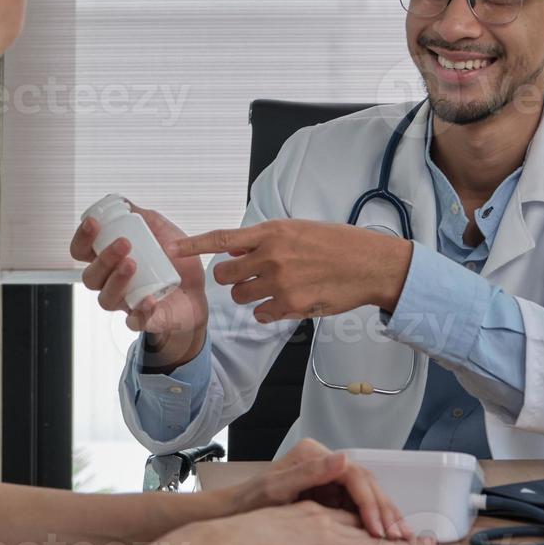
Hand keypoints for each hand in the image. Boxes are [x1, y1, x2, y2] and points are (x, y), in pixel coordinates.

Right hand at [70, 201, 208, 367]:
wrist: (198, 290)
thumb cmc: (173, 259)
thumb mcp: (161, 231)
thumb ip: (141, 216)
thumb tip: (120, 200)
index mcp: (109, 259)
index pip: (82, 251)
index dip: (82, 238)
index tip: (94, 222)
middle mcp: (111, 282)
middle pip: (90, 277)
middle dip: (104, 259)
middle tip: (124, 243)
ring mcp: (125, 303)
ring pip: (106, 299)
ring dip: (116, 281)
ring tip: (132, 264)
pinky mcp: (144, 320)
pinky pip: (134, 322)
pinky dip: (140, 311)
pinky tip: (150, 300)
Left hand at [172, 219, 414, 321]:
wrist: (370, 264)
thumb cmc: (338, 244)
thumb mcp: (299, 230)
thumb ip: (267, 239)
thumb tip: (238, 247)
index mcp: (272, 231)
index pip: (223, 238)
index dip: (194, 245)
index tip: (173, 250)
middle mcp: (271, 255)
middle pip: (226, 274)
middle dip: (233, 278)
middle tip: (250, 277)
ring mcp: (279, 281)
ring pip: (241, 296)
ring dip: (251, 295)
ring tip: (275, 288)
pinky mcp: (290, 305)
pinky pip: (262, 314)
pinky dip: (269, 312)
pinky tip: (288, 302)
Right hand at [198, 502, 441, 544]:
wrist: (231, 542)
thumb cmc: (240, 538)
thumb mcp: (270, 522)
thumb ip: (293, 521)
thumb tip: (303, 535)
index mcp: (311, 509)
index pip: (352, 512)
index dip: (376, 519)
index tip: (392, 531)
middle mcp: (326, 516)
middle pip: (372, 520)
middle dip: (400, 530)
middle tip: (425, 543)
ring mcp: (332, 534)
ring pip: (380, 538)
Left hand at [222, 438, 411, 539]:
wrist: (233, 515)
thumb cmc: (250, 503)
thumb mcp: (277, 488)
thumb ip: (311, 473)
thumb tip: (343, 458)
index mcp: (313, 455)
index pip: (353, 474)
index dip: (370, 502)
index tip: (378, 527)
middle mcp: (324, 462)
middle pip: (364, 483)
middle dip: (384, 509)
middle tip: (401, 535)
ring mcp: (327, 477)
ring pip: (365, 494)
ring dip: (383, 515)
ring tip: (400, 537)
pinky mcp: (327, 494)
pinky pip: (356, 505)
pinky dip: (371, 520)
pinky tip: (384, 536)